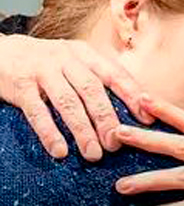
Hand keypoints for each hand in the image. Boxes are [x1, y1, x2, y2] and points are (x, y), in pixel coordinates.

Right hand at [0, 35, 150, 159]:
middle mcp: (65, 59)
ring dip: (83, 130)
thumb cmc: (45, 63)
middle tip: (117, 144)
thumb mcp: (73, 61)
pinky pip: (37, 111)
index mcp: (84, 53)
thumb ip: (97, 78)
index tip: (148, 119)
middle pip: (92, 90)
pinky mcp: (19, 85)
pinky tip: (60, 151)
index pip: (114, 74)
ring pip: (67, 102)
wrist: (0, 50)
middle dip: (107, 119)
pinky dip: (49, 132)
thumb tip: (133, 105)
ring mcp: (41, 70)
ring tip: (94, 154)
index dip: (132, 96)